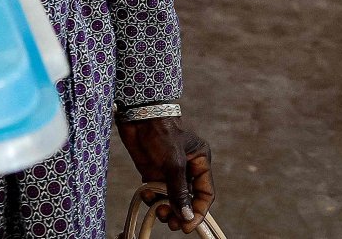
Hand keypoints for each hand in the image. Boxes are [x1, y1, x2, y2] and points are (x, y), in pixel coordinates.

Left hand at [117, 116, 213, 232]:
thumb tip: (187, 216)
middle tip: (171, 223)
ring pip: (171, 197)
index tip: (188, 226)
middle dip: (180, 212)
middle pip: (188, 199)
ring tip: (159, 212)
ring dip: (166, 207)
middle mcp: (186, 168)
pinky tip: (146, 195)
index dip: (199, 211)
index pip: (205, 193)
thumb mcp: (174, 163)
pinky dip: (151, 197)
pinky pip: (155, 191)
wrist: (136, 115)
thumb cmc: (161, 132)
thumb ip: (179, 191)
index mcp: (199, 162)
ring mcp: (168, 170)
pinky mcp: (152, 170)